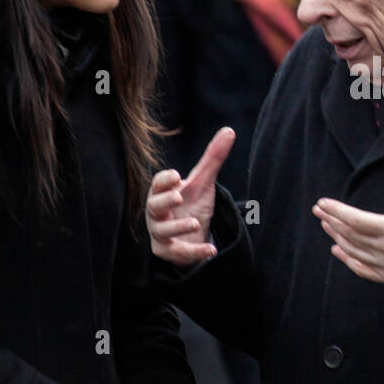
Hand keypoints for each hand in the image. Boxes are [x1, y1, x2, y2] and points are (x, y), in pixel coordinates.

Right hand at [145, 126, 234, 266]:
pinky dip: (193, 251)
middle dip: (164, 201)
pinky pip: (176, 252)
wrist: (194, 233)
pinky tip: (210, 250)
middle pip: (154, 206)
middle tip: (178, 196)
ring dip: (177, 227)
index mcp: (163, 192)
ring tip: (195, 222)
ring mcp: (160, 232)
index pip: (158, 184)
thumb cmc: (193, 203)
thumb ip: (213, 158)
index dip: (165, 180)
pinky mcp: (167, 251)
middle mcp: (157, 212)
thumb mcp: (204, 181)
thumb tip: (229, 130)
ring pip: (162, 231)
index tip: (177, 176)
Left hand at [312, 148, 383, 290]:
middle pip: (351, 236)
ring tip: (326, 225)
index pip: (358, 220)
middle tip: (319, 210)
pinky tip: (339, 251)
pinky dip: (348, 260)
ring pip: (355, 253)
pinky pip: (364, 270)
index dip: (337, 211)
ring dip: (338, 238)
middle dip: (332, 221)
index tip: (322, 203)